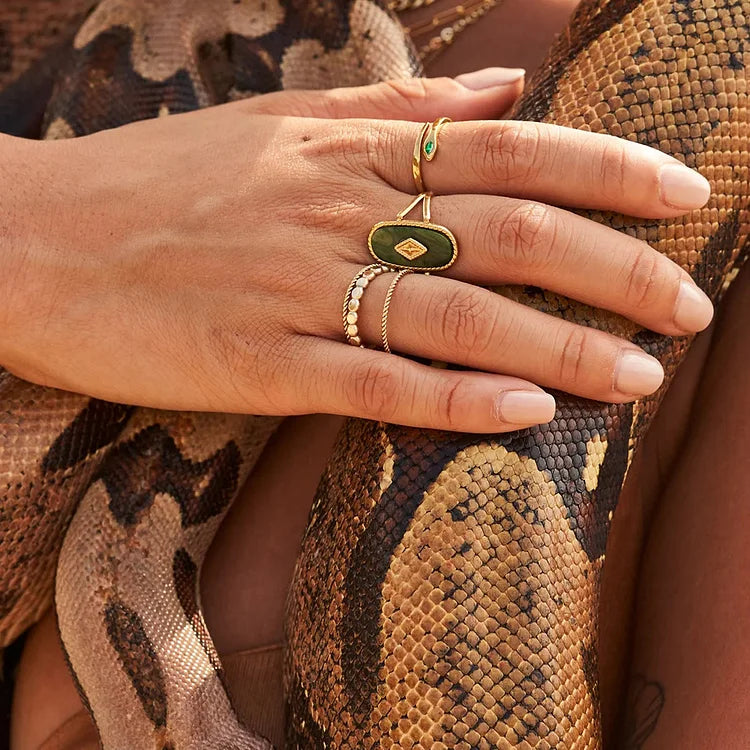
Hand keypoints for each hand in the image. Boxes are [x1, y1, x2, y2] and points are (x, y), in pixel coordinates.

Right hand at [1, 68, 711, 431]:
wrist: (38, 239)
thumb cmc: (155, 181)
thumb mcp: (275, 121)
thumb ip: (390, 105)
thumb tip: (500, 89)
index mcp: (347, 153)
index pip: (513, 151)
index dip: (611, 171)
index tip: (685, 198)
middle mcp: (339, 215)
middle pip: (512, 233)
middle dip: (617, 269)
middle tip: (690, 307)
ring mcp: (302, 294)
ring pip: (460, 316)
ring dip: (561, 348)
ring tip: (639, 377)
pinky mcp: (262, 367)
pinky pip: (379, 386)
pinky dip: (457, 401)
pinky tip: (526, 413)